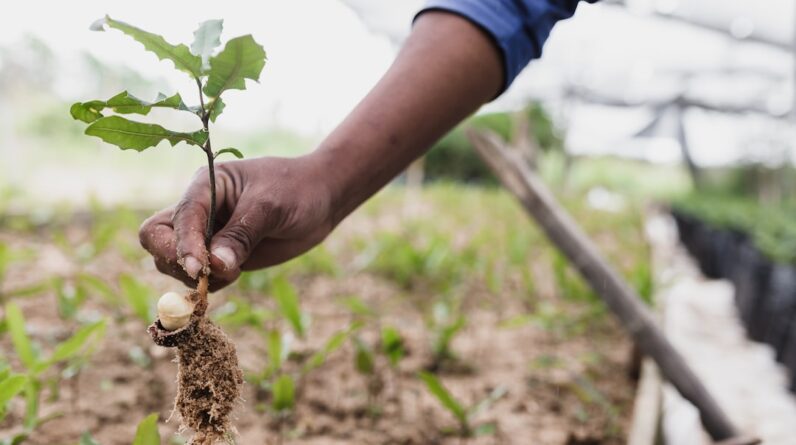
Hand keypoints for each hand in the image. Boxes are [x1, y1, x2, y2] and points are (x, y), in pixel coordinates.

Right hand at [139, 154, 333, 290]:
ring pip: (172, 261)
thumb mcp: (270, 207)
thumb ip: (241, 235)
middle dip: (174, 260)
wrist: (321, 198)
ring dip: (195, 277)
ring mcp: (206, 234)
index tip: (200, 269)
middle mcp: (198, 210)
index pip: (179, 218)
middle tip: (206, 275)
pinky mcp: (219, 255)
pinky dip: (210, 284)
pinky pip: (199, 277)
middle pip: (157, 238)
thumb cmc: (296, 190)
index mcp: (205, 185)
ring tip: (235, 271)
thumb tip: (215, 266)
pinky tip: (236, 275)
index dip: (184, 245)